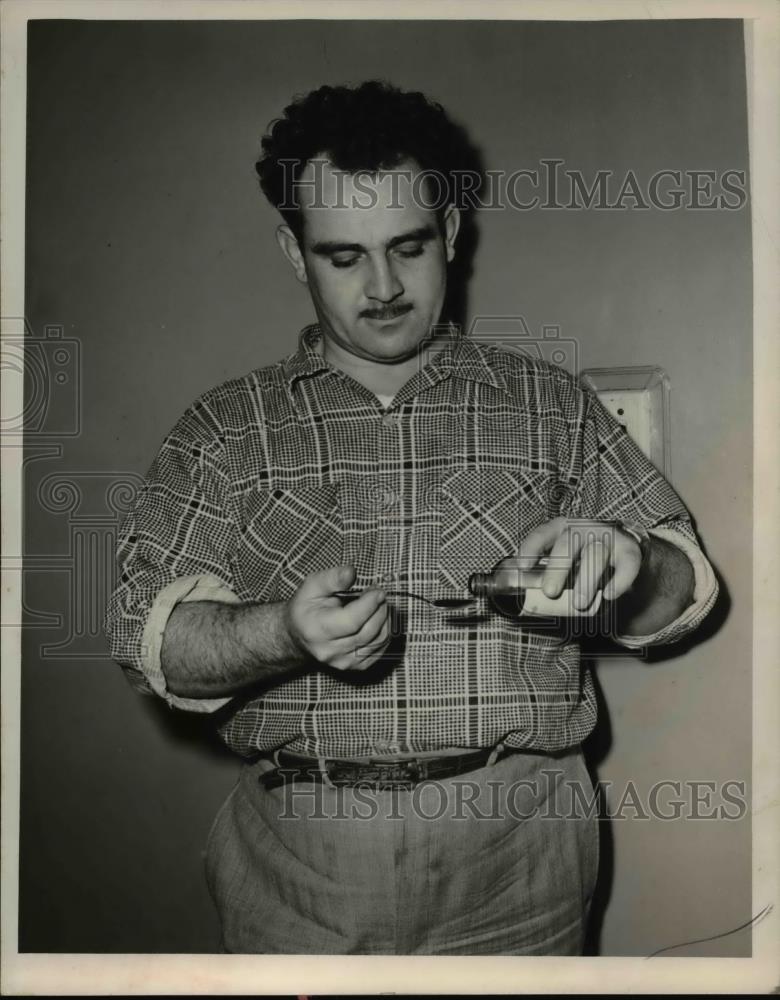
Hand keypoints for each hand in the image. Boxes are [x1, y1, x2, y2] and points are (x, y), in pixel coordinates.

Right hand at [285, 564, 389, 671]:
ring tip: (378, 604)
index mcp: (317, 630)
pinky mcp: (355, 666)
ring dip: (385, 619)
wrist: (298, 635)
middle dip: (380, 609)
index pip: (352, 621)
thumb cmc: (306, 608)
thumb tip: (351, 572)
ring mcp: (343, 662)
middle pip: (368, 632)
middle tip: (378, 593)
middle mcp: (330, 651)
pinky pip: (380, 649)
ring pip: (378, 641)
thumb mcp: (312, 586)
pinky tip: (378, 618)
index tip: (377, 591)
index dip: (370, 605)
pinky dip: (384, 631)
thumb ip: (332, 578)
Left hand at [505, 517, 643, 610]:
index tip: (523, 567)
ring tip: (579, 604)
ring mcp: (608, 538)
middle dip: (557, 569)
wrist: (624, 551)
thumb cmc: (583, 557)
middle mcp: (584, 528)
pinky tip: (608, 595)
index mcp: (562, 528)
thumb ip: (544, 571)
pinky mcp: (629, 552)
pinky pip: (626, 565)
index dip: (531, 547)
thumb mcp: (563, 558)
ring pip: (596, 555)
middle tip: (550, 592)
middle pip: (568, 543)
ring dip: (586, 581)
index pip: (543, 533)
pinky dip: (618, 581)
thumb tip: (520, 597)